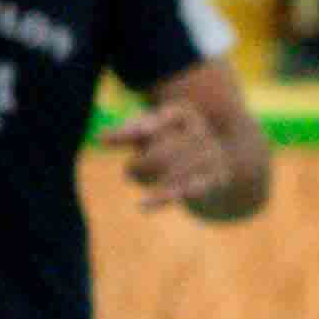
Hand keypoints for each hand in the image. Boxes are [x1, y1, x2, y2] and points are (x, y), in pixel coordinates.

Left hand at [115, 82, 251, 206]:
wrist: (219, 161)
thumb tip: (100, 138)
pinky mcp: (215, 180)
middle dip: (141, 164)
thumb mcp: (151, 131)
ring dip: (147, 180)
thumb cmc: (172, 142)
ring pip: (171, 174)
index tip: (134, 137)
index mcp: (184, 113)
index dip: (142, 129)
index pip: (159, 121)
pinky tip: (142, 205)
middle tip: (130, 170)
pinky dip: (159, 199)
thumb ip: (127, 132)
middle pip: (163, 153)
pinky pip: (185, 191)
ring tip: (136, 178)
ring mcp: (210, 156)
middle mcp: (200, 132)